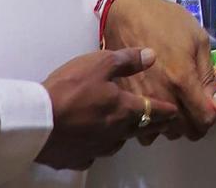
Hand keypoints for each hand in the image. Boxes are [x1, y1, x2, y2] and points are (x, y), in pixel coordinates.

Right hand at [37, 47, 175, 170]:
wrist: (38, 121)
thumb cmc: (71, 88)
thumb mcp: (100, 63)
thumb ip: (127, 60)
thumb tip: (152, 56)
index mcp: (124, 110)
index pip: (153, 110)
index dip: (166, 110)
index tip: (176, 112)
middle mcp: (115, 133)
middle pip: (139, 129)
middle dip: (152, 125)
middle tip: (162, 123)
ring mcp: (96, 149)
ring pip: (117, 142)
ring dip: (125, 134)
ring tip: (128, 128)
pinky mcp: (78, 159)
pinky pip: (94, 153)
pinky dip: (98, 144)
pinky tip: (94, 140)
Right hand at [103, 0, 215, 140]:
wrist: (128, 13)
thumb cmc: (166, 21)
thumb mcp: (198, 40)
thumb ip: (209, 77)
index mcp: (181, 81)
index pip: (204, 121)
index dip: (212, 114)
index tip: (210, 102)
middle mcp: (160, 98)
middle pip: (185, 132)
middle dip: (195, 121)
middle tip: (194, 100)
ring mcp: (140, 103)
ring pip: (164, 133)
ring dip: (174, 124)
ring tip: (175, 100)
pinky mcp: (125, 102)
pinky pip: (143, 128)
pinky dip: (153, 123)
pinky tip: (156, 104)